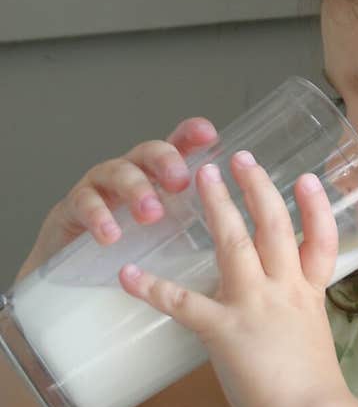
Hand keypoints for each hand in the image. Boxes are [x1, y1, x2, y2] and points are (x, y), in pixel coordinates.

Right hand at [15, 117, 218, 282]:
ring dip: (137, 190)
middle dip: (166, 162)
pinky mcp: (73, 207)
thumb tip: (235, 229)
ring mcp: (100, 186)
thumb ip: (196, 223)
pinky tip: (111, 234)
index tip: (208, 134)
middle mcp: (130, 172)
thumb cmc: (130, 249)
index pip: (176, 146)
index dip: (191, 135)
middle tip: (180, 183)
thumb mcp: (171, 235)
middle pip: (148, 152)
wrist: (74, 272)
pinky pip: (85, 202)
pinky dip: (99, 217)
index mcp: (157, 177)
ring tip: (151, 214)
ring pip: (118, 173)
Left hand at [117, 151, 347, 406]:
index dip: (315, 208)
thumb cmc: (314, 390)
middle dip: (257, 188)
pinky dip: (154, 288)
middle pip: (274, 226)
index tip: (308, 179)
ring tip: (202, 177)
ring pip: (235, 245)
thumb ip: (292, 322)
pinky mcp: (226, 332)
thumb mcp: (312, 341)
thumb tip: (275, 325)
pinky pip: (184, 304)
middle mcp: (285, 290)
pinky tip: (129, 275)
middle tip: (241, 158)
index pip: (320, 241)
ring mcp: (256, 306)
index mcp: (310, 294)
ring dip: (217, 207)